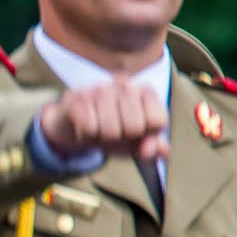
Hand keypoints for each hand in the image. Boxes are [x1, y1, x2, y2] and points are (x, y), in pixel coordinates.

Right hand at [38, 79, 171, 165]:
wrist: (73, 124)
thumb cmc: (110, 130)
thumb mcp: (134, 141)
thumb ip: (152, 145)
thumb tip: (163, 152)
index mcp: (145, 91)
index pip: (157, 121)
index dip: (146, 136)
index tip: (136, 133)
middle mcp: (125, 84)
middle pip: (135, 127)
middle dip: (123, 139)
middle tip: (114, 133)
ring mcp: (101, 88)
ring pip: (111, 130)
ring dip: (103, 139)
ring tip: (99, 131)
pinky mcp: (79, 97)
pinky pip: (89, 128)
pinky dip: (86, 136)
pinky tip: (85, 127)